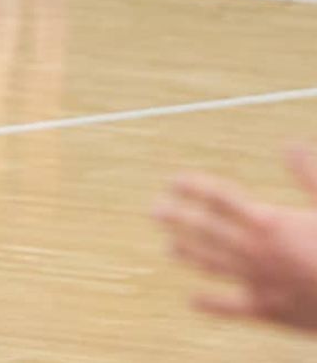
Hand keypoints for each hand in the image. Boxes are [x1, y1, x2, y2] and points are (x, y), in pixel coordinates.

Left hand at [154, 147, 316, 330]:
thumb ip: (309, 175)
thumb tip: (290, 145)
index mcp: (270, 222)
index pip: (221, 198)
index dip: (195, 188)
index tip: (175, 181)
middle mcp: (255, 250)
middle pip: (205, 229)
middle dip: (177, 218)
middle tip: (154, 210)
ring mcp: (257, 281)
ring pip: (212, 264)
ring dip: (188, 253)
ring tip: (170, 247)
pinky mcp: (266, 311)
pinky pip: (230, 308)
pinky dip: (210, 303)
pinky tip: (193, 300)